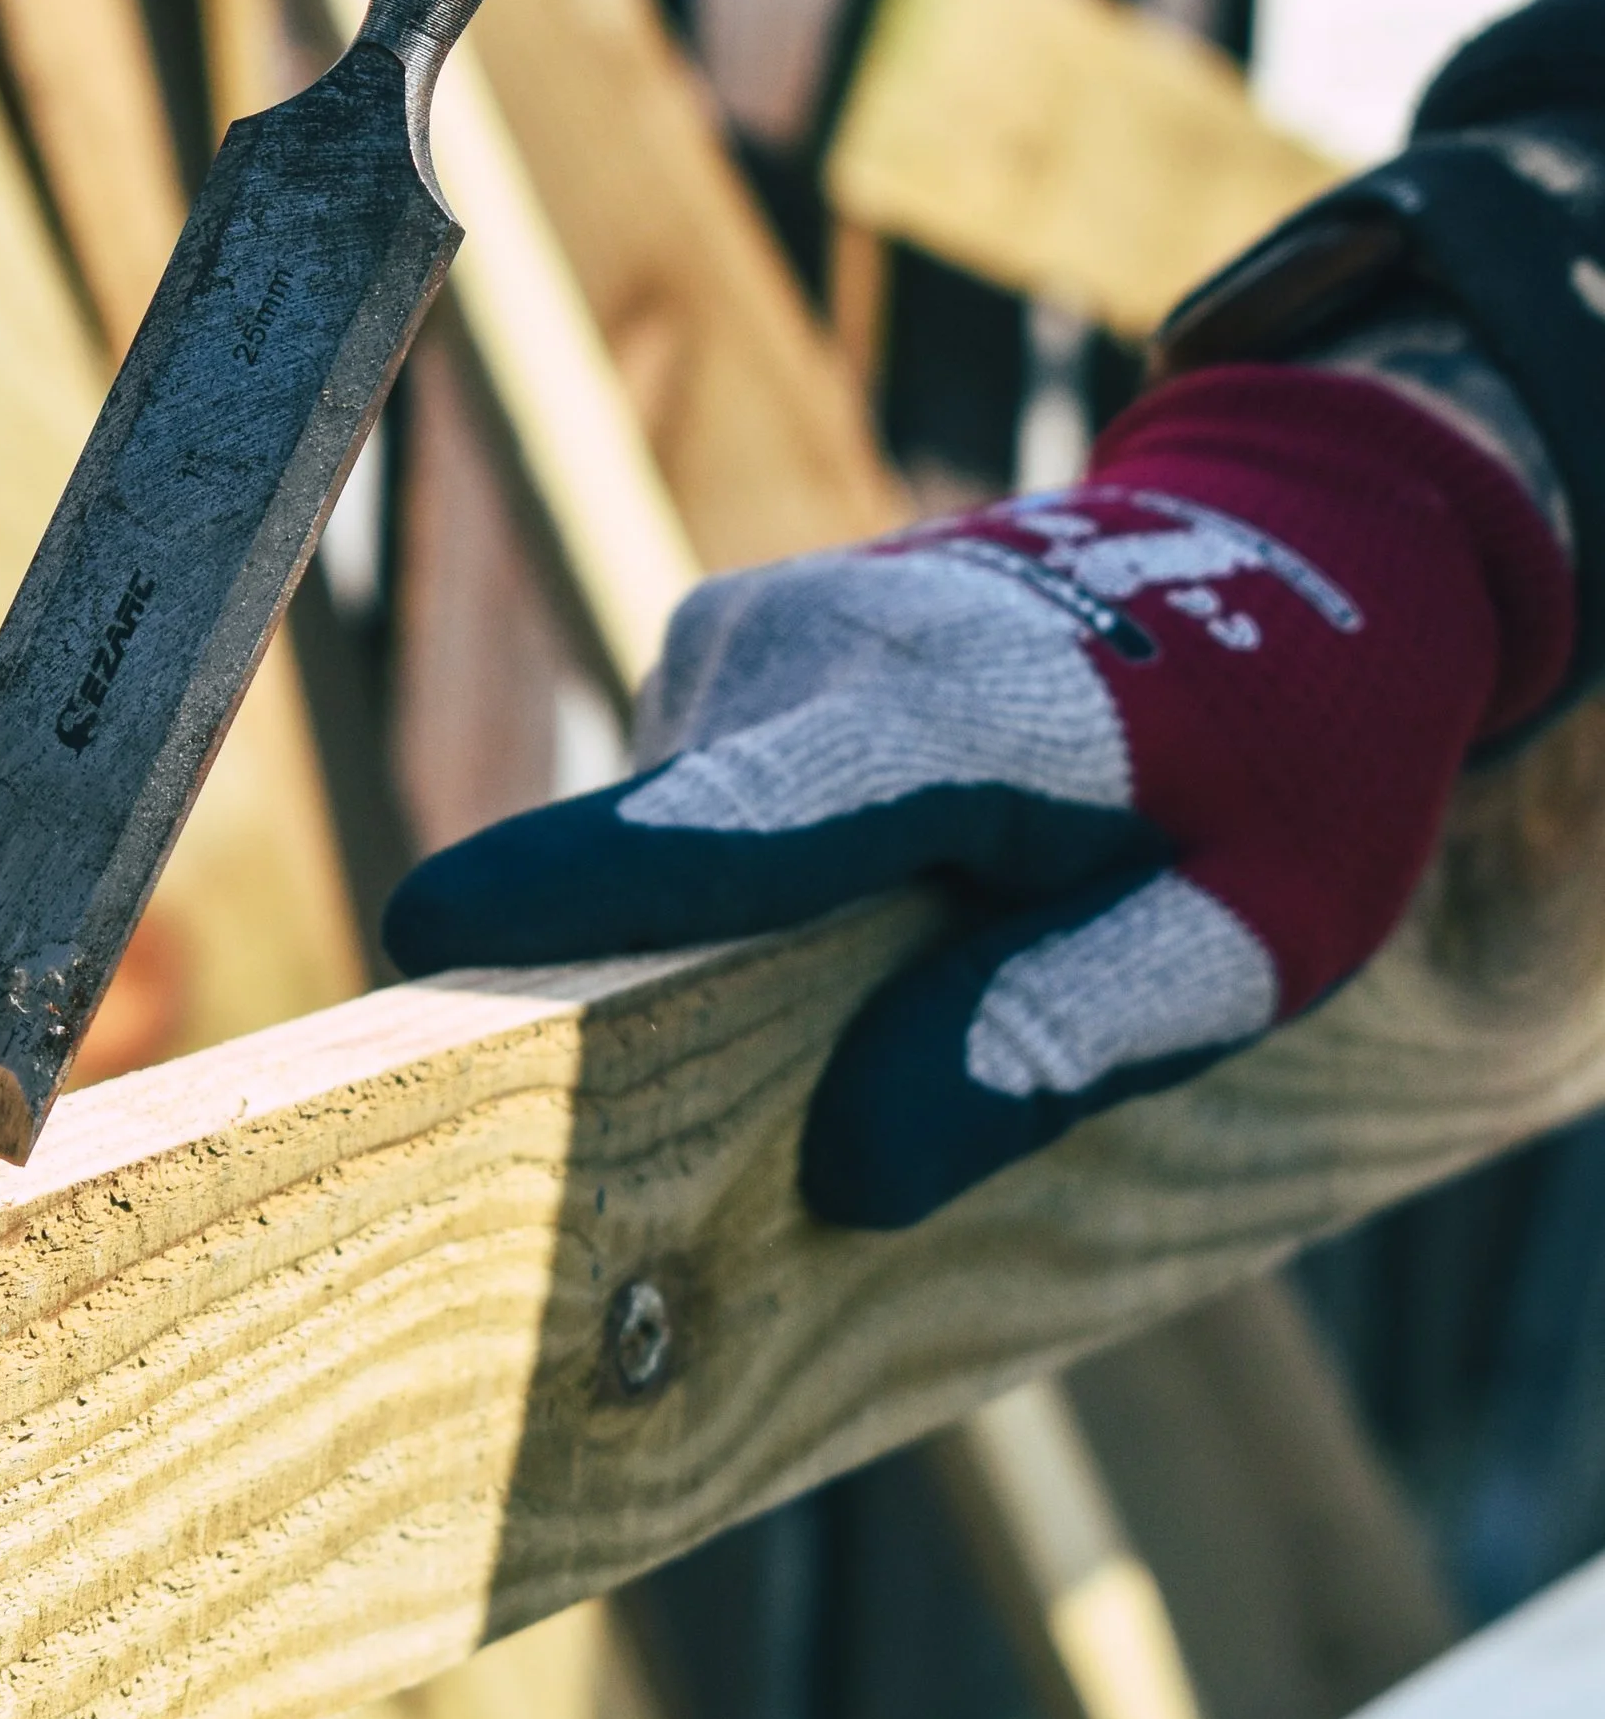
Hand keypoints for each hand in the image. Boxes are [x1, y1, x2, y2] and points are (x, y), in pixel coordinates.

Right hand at [382, 368, 1569, 1225]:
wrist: (1294, 549)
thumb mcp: (1248, 938)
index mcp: (935, 716)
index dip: (566, 900)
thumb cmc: (1284, 765)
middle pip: (671, 877)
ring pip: (685, 852)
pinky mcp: (720, 644)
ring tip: (956, 912)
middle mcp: (797, 648)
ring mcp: (742, 630)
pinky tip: (908, 861)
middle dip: (719, 998)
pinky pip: (696, 810)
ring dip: (774, 929)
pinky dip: (768, 870)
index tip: (424, 945)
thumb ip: (1059, 1039)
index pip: (715, 831)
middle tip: (896, 1049)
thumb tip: (849, 1170)